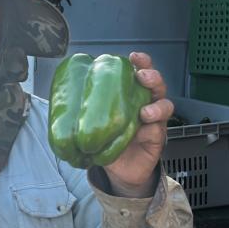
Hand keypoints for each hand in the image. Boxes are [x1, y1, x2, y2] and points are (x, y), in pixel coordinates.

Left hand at [102, 52, 172, 197]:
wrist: (120, 170)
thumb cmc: (107, 139)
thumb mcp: (97, 121)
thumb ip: (88, 107)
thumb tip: (62, 94)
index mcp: (132, 94)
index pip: (140, 71)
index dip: (141, 62)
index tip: (132, 57)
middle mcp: (146, 103)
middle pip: (157, 84)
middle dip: (152, 76)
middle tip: (141, 77)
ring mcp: (154, 121)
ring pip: (165, 105)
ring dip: (156, 106)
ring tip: (144, 112)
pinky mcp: (158, 139)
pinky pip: (158, 130)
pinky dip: (150, 130)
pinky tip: (140, 133)